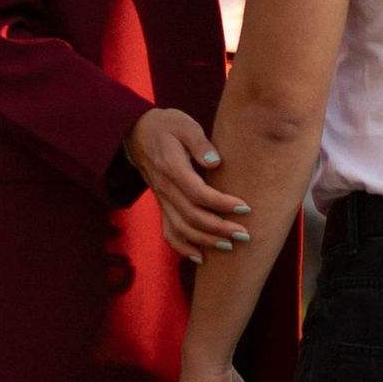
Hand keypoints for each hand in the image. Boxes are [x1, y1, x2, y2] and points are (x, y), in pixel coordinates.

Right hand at [125, 105, 252, 259]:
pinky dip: (184, 248)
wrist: (138, 133)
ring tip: (230, 245)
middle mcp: (165, 188)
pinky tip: (202, 257)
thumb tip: (215, 162)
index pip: (197, 193)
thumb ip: (199, 142)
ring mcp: (162, 200)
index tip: (244, 207)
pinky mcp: (162, 206)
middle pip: (192, 216)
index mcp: (171, 167)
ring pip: (182, 229)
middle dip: (220, 228)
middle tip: (245, 234)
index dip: (222, 204)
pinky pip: (169, 232)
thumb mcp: (184, 124)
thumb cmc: (167, 126)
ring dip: (206, 241)